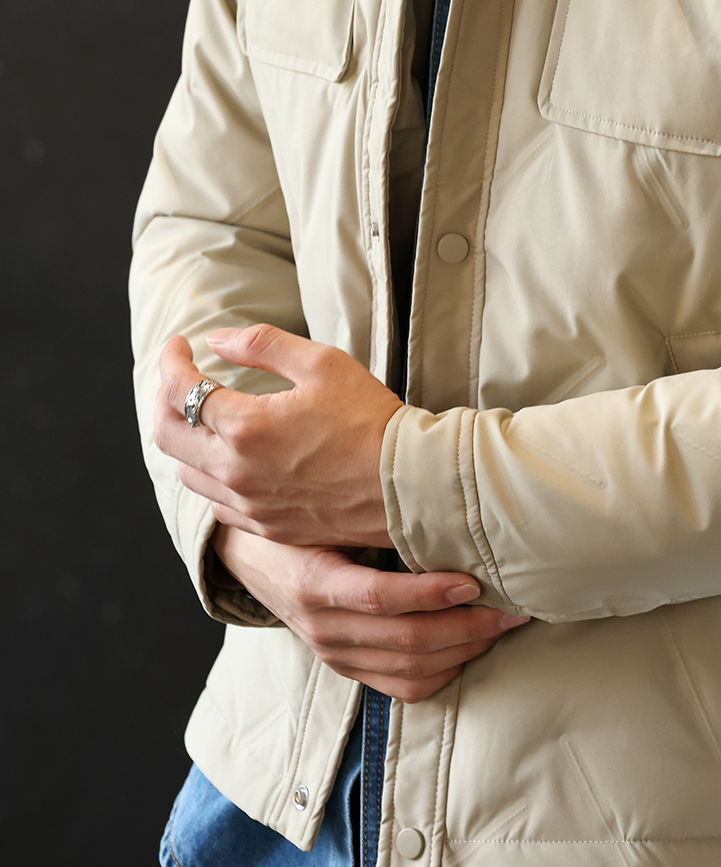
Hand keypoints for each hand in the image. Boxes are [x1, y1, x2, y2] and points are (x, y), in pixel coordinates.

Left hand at [154, 325, 398, 548]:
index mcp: (245, 426)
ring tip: (203, 417)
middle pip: (166, 434)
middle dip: (165, 398)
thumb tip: (216, 339)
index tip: (180, 344)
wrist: (409, 485)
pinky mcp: (269, 527)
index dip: (171, 360)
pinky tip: (230, 460)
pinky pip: (217, 505)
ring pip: (187, 473)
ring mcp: (250, 505)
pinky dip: (211, 476)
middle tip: (182, 377)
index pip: (181, 389)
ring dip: (185, 439)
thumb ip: (261, 344)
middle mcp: (236, 471)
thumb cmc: (371, 420)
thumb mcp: (322, 363)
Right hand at [212, 527, 527, 702]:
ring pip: (411, 671)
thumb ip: (367, 507)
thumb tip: (435, 483)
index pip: (379, 598)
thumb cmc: (297, 522)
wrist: (250, 558)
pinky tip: (470, 648)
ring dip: (465, 651)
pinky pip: (404, 688)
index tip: (473, 581)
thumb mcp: (318, 509)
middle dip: (468, 627)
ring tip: (501, 625)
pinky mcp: (348, 668)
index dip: (430, 594)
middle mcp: (323, 627)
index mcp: (313, 582)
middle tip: (511, 608)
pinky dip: (444, 672)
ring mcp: (336, 654)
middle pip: (406, 642)